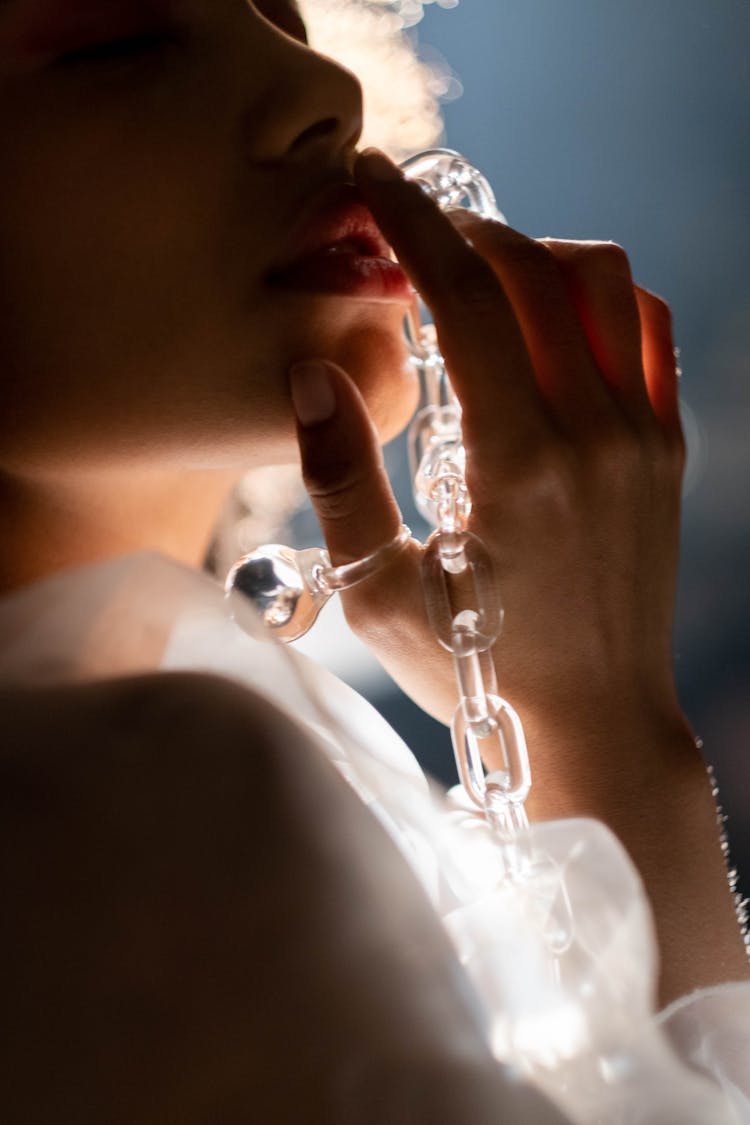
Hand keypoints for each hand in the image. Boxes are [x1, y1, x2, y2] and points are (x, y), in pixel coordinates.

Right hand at [290, 151, 749, 1003]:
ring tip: (476, 280)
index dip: (411, 221)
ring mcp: (642, 436)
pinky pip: (648, 328)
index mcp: (521, 461)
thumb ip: (341, 482)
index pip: (464, 295)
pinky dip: (597, 295)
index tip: (372, 180)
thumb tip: (313, 374)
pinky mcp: (666, 449)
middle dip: (460, 231)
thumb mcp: (382, 597)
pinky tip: (550, 321)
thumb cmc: (481, 673)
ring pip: (601, 280)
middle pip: (530, 269)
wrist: (596, 722)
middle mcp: (594, 432)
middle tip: (408, 241)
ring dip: (532, 254)